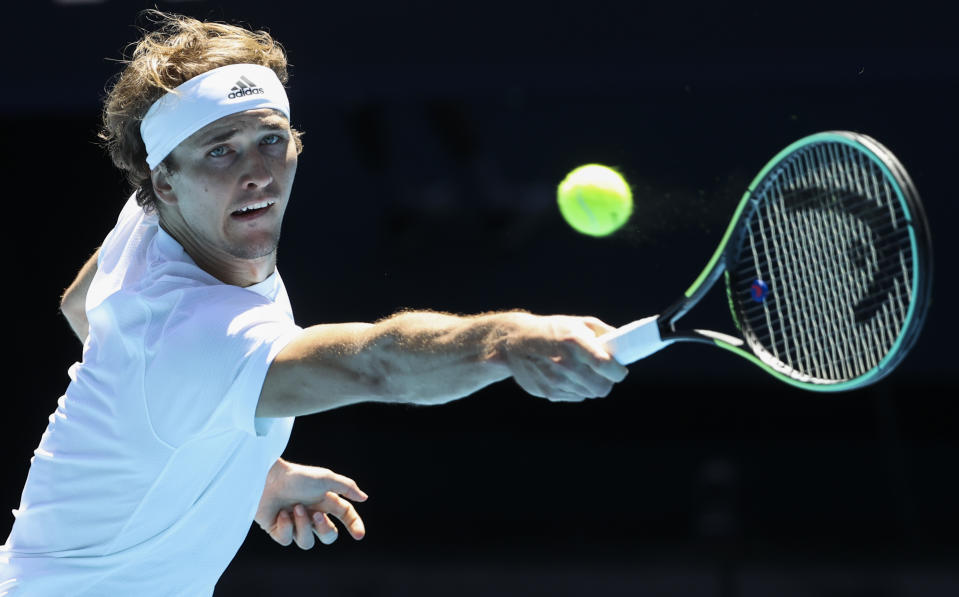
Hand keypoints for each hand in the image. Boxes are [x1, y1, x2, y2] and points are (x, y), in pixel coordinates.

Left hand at [255, 459, 367, 548]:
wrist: (266, 479)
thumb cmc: (296, 476)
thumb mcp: (325, 478)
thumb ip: (346, 487)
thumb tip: (364, 497)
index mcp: (325, 501)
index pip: (345, 516)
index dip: (354, 526)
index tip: (359, 535)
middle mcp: (312, 514)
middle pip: (328, 536)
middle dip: (325, 530)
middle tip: (316, 515)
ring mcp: (295, 524)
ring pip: (307, 542)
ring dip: (303, 526)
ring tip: (294, 509)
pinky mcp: (278, 531)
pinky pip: (287, 540)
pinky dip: (286, 526)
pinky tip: (280, 514)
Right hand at [500, 314, 628, 400]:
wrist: (514, 341)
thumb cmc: (551, 329)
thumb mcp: (579, 323)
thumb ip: (604, 334)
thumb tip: (624, 348)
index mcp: (575, 342)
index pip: (608, 367)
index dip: (619, 372)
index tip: (620, 369)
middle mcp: (565, 363)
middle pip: (602, 388)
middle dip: (607, 382)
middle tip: (604, 373)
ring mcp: (556, 380)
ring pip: (589, 394)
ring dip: (591, 385)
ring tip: (582, 371)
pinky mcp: (548, 392)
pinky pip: (575, 396)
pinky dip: (577, 389)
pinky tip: (568, 375)